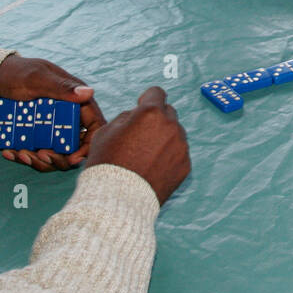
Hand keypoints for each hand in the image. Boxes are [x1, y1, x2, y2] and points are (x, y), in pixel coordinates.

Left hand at [0, 54, 104, 170]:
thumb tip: (88, 92)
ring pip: (55, 154)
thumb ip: (62, 87)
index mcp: (77, 102)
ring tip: (20, 153)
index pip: (94, 127)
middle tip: (40, 155)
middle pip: (74, 147)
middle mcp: (67, 118)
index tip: (72, 158)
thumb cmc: (20, 72)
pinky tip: (9, 152)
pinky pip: (36, 152)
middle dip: (59, 158)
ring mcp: (52, 128)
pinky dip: (24, 157)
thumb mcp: (39, 79)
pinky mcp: (37, 135)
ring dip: (40, 160)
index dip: (88, 146)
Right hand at [83, 86, 189, 203]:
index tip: (142, 105)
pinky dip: (169, 156)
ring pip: (175, 133)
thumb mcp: (106, 131)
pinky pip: (179, 153)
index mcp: (151, 113)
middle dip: (156, 119)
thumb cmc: (108, 163)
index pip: (157, 93)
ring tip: (145, 155)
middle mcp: (171, 126)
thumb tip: (137, 114)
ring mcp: (181, 146)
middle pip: (168, 112)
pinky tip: (153, 167)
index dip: (147, 98)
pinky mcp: (186, 165)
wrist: (118, 199)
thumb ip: (126, 117)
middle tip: (141, 135)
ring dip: (164, 137)